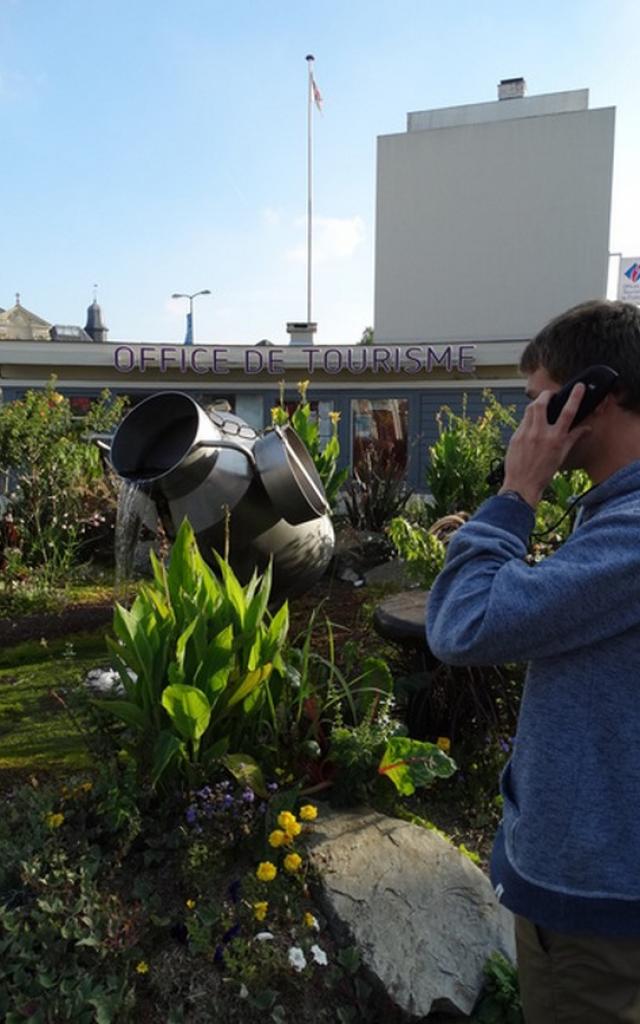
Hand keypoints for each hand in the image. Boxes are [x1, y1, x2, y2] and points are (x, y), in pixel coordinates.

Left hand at [500, 383, 590, 506]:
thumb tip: (586, 428)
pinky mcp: (514, 437)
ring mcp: (525, 434)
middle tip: (550, 395)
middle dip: (546, 395)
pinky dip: (528, 419)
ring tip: (540, 406)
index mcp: (555, 439)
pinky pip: (522, 422)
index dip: (574, 397)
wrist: (522, 485)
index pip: (568, 412)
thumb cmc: (543, 473)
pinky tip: (531, 425)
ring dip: (536, 404)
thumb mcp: (562, 455)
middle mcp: (540, 434)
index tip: (579, 387)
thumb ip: (573, 438)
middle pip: (541, 403)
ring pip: (529, 410)